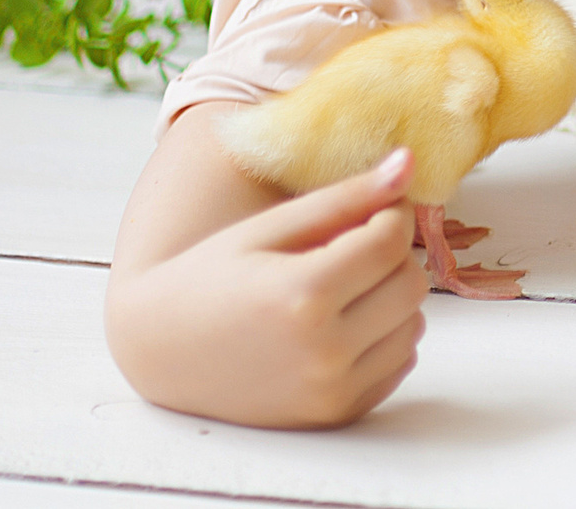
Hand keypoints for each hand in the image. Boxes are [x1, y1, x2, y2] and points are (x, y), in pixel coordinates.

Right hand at [105, 147, 427, 428]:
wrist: (162, 350)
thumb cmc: (211, 277)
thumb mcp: (269, 228)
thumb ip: (344, 198)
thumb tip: (409, 163)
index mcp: (303, 296)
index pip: (391, 241)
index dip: (392, 214)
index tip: (373, 208)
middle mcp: (323, 352)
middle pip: (411, 283)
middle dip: (392, 255)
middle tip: (353, 245)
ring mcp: (332, 391)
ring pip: (413, 323)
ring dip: (392, 296)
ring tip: (343, 285)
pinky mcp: (338, 412)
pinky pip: (399, 362)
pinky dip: (385, 336)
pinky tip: (342, 322)